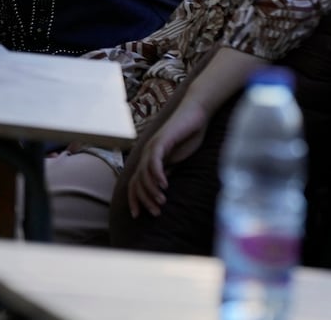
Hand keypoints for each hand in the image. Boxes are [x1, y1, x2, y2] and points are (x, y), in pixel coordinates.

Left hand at [128, 100, 209, 217]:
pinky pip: (154, 159)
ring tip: (161, 202)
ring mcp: (152, 147)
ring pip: (144, 173)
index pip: (136, 183)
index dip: (135, 200)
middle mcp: (147, 154)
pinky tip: (164, 185)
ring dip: (151, 190)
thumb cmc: (188, 137)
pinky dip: (156, 173)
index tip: (138, 216)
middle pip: (137, 181)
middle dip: (143, 199)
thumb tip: (162, 190)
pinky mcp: (161, 141)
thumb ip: (168, 171)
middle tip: (155, 213)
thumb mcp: (177, 160)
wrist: (196, 115)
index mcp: (149, 160)